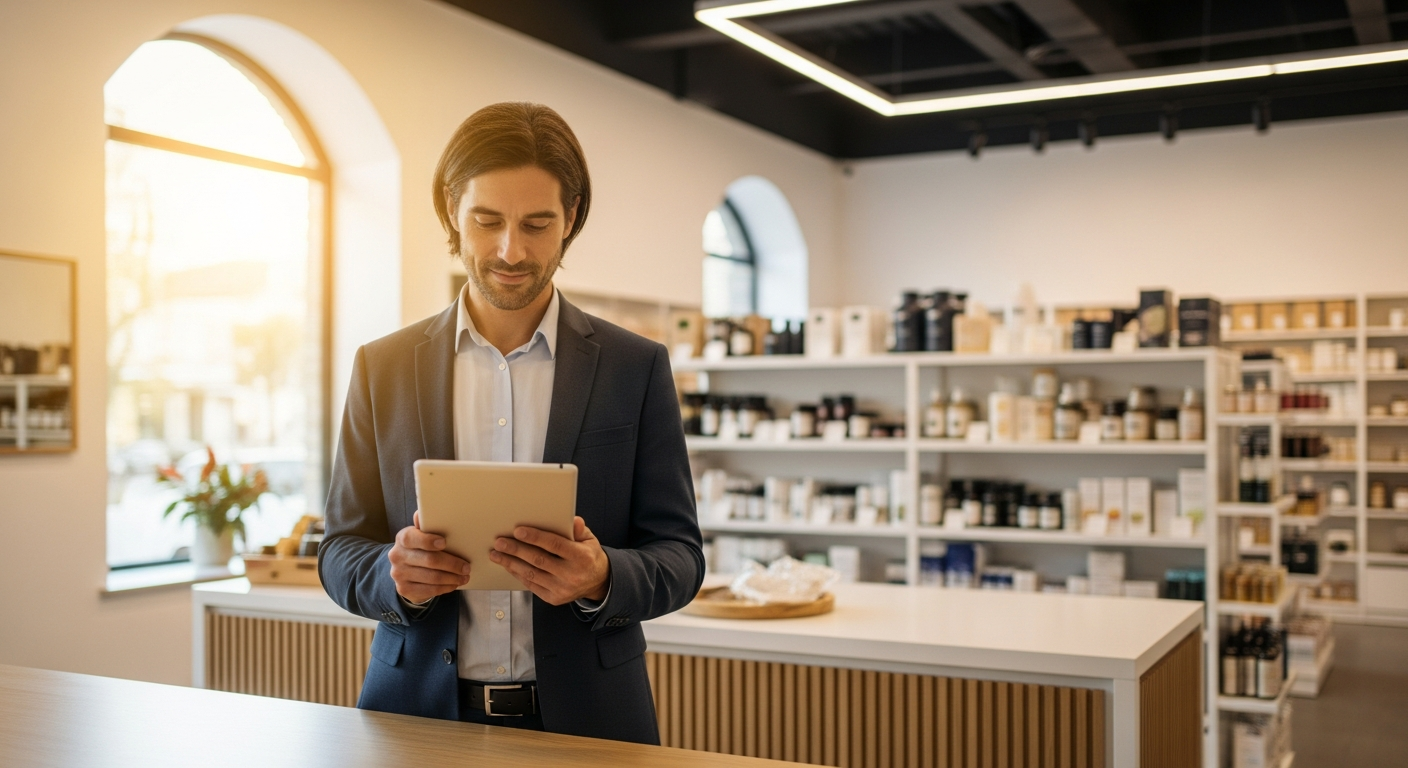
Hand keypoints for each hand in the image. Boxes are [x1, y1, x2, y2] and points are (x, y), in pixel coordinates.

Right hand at [387, 511, 471, 604]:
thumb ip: (425, 526)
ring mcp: (399, 574)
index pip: (412, 538)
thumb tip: (421, 512)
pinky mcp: (404, 589)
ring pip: (432, 578)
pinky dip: (445, 588)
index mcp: (402, 538)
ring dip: (452, 578)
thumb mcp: (421, 535)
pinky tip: (454, 584)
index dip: (428, 540)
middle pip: (429, 560)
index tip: (444, 543)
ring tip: (465, 577)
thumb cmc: (419, 549)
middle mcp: (397, 556)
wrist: (404, 571)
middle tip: (467, 567)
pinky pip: (429, 590)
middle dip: (452, 564)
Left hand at [489, 516, 610, 605]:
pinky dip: (518, 574)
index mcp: (581, 557)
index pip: (555, 545)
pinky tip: (508, 565)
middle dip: (516, 550)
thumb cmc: (589, 557)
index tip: (518, 531)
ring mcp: (561, 588)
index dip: (535, 537)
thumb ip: (578, 530)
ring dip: (511, 563)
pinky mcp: (553, 598)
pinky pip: (531, 585)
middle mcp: (571, 574)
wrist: (598, 582)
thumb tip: (572, 520)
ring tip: (497, 554)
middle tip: (500, 542)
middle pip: (538, 560)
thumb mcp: (590, 540)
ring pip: (531, 574)